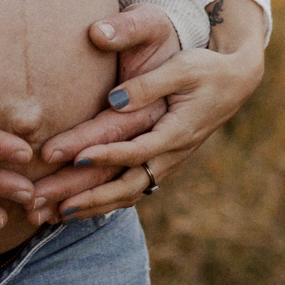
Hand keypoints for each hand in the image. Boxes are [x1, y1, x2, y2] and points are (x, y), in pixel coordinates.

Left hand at [30, 0, 269, 220]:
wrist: (236, 82)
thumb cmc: (206, 69)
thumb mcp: (182, 68)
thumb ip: (148, 84)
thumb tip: (114, 99)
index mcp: (176, 132)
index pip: (136, 150)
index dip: (107, 156)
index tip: (75, 159)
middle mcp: (171, 155)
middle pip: (126, 185)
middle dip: (86, 197)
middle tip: (48, 204)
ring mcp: (167, 163)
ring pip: (127, 194)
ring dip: (91, 206)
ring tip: (54, 215)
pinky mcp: (161, 163)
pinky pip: (131, 189)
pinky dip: (104, 202)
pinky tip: (78, 209)